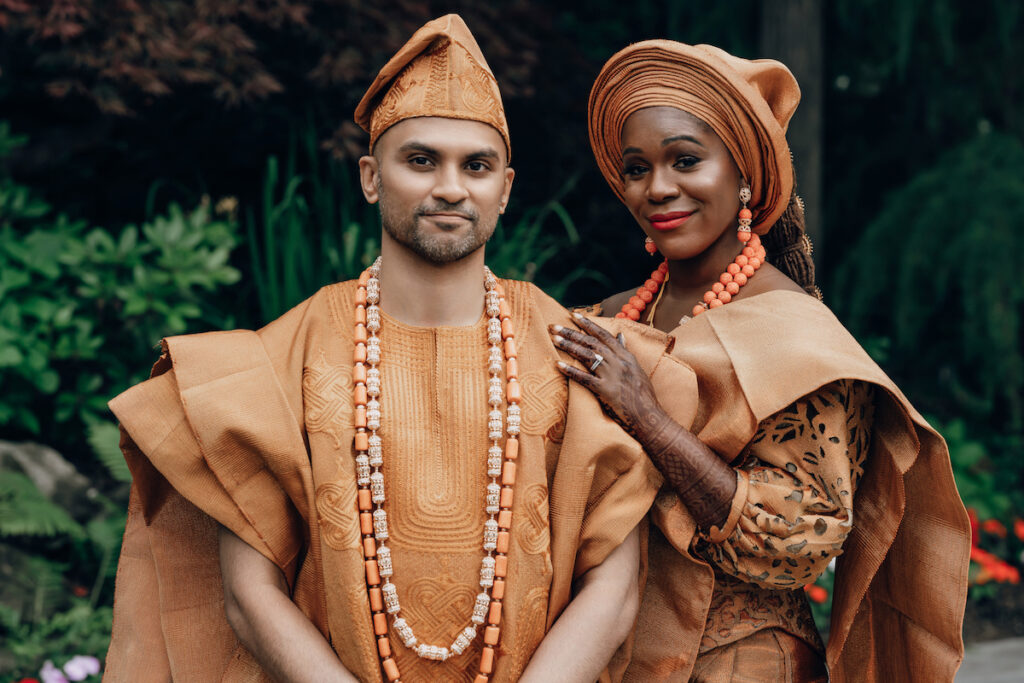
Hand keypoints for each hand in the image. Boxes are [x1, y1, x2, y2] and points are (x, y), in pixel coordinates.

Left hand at [549, 313, 669, 441]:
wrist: (649, 417)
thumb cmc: (643, 395)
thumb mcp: (637, 369)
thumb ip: (626, 352)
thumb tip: (620, 335)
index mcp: (625, 356)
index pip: (603, 335)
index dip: (588, 324)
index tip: (574, 314)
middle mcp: (618, 362)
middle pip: (591, 342)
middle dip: (571, 332)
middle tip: (554, 325)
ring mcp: (612, 375)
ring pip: (587, 355)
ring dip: (569, 345)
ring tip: (554, 338)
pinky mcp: (605, 390)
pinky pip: (584, 378)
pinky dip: (570, 370)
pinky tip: (558, 364)